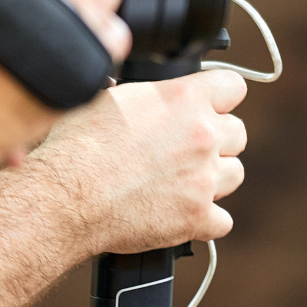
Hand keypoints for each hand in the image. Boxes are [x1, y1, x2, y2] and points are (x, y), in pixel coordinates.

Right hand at [31, 70, 247, 252]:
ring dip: (213, 176)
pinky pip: (221, 220)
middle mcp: (202, 135)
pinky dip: (203, 219)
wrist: (68, 195)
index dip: (219, 96)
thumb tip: (135, 92)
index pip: (232, 87)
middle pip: (238, 132)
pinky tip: (176, 211)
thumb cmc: (78, 144)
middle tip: (182, 147)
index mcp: (182, 99)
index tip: (207, 104)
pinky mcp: (198, 218)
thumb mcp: (106, 98)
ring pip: (234, 174)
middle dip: (215, 138)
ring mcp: (204, 179)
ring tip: (178, 179)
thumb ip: (142, 96)